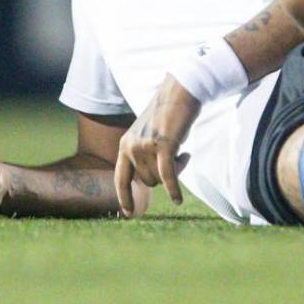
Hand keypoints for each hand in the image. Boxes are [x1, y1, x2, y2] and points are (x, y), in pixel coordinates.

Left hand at [115, 76, 199, 210]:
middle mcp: (131, 147)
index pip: (120, 179)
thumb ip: (145, 155)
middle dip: (165, 176)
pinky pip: (167, 176)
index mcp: (125, 144)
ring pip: (161, 178)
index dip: (124, 197)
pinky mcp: (163, 145)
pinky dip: (173, 190)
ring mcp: (146, 146)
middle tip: (180, 157)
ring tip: (183, 150)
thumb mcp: (149, 135)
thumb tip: (151, 181)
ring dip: (176, 170)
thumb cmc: (169, 114)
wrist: (181, 90)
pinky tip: (178, 200)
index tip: (128, 213)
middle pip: (149, 182)